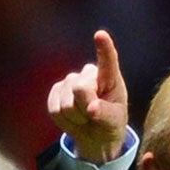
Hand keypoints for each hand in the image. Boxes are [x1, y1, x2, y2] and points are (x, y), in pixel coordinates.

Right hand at [47, 29, 131, 164]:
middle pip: (79, 89)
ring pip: (66, 104)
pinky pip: (55, 110)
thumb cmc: (110, 123)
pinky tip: (74, 118)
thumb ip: (106, 114)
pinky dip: (64, 121)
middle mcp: (88, 74)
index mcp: (109, 78)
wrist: (96, 134)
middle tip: (94, 116)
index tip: (101, 35)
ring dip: (76, 118)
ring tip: (86, 118)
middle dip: (85, 108)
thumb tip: (92, 108)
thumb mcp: (115, 121)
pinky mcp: (56, 92)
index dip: (104, 48)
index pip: (108, 60)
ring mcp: (70, 81)